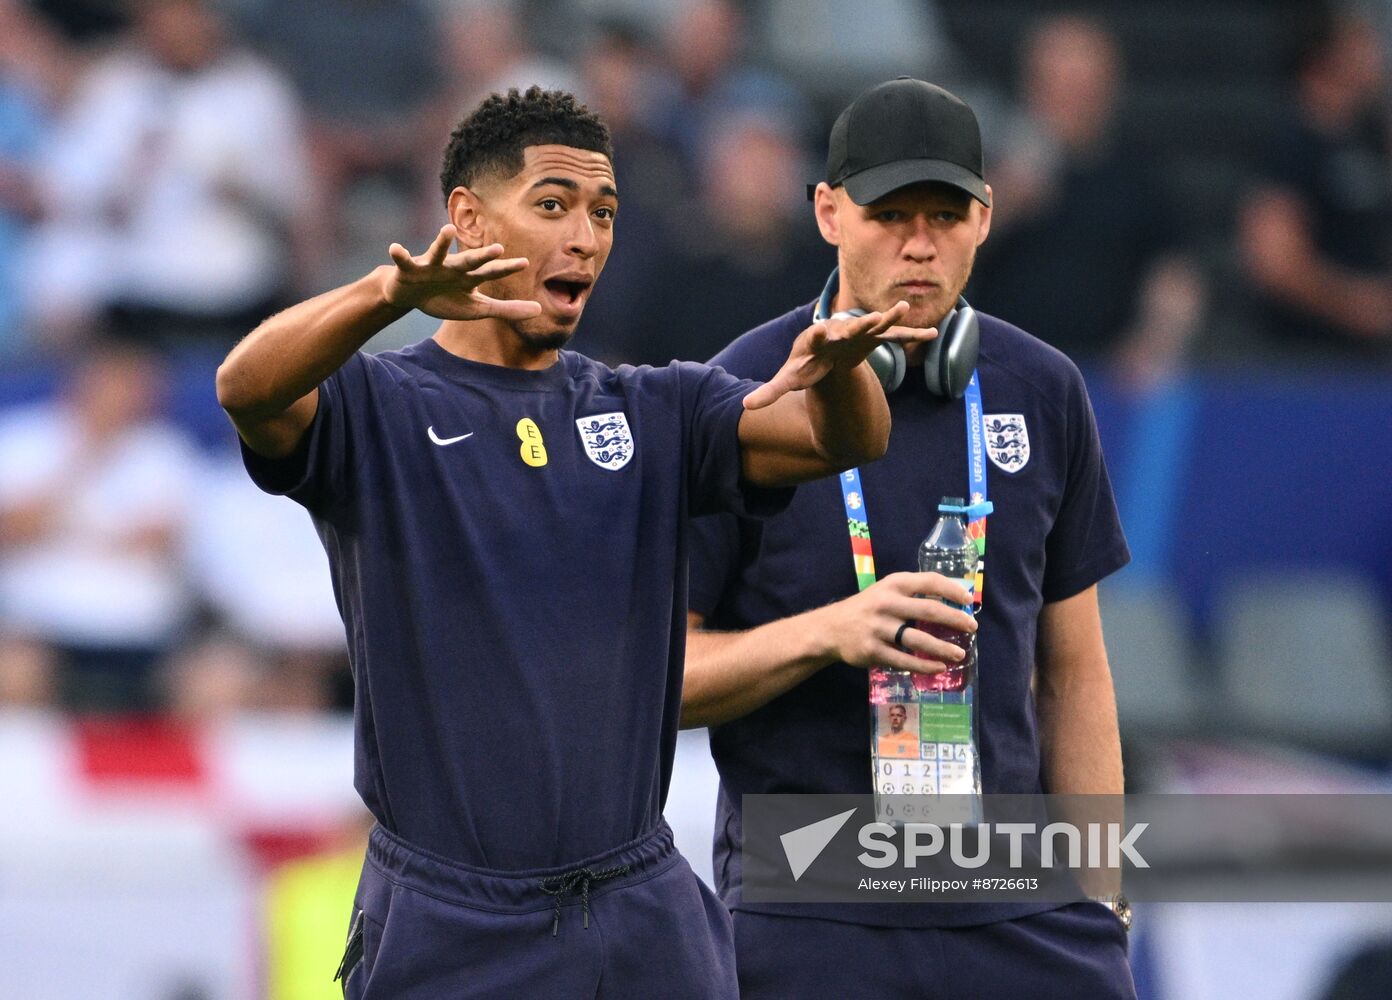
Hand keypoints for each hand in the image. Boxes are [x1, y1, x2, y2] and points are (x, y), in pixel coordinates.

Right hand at [382, 225, 542, 321]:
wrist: (410, 295)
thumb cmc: (446, 299)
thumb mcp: (478, 308)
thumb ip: (507, 310)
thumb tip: (540, 310)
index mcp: (469, 277)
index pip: (491, 272)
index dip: (506, 269)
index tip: (524, 263)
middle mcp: (453, 268)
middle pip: (469, 261)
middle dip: (481, 255)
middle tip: (497, 249)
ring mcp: (431, 266)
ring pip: (438, 252)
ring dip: (442, 242)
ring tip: (447, 230)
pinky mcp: (409, 269)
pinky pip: (404, 260)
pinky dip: (399, 254)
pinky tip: (395, 248)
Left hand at [743, 301, 936, 409]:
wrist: (826, 346)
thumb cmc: (808, 363)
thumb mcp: (790, 378)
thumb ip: (771, 392)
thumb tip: (746, 407)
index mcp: (819, 341)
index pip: (818, 336)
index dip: (820, 334)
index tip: (821, 329)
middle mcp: (841, 332)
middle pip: (851, 327)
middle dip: (861, 323)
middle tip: (873, 318)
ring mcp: (861, 332)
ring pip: (877, 324)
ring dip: (891, 318)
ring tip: (904, 309)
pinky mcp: (877, 337)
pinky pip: (895, 336)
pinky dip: (911, 335)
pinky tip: (931, 335)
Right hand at [819, 572, 976, 673]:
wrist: (831, 628)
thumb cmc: (868, 608)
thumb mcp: (886, 591)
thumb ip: (913, 593)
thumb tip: (953, 602)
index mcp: (893, 584)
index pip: (928, 581)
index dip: (952, 590)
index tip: (968, 600)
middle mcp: (886, 603)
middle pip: (928, 610)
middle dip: (954, 619)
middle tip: (972, 627)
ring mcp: (879, 628)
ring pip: (918, 640)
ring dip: (942, 648)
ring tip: (959, 655)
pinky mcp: (873, 651)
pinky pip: (904, 660)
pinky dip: (925, 666)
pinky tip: (939, 667)